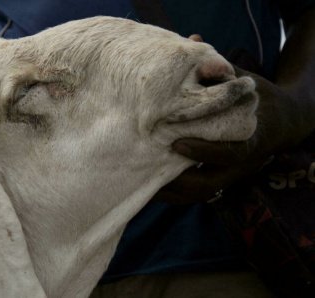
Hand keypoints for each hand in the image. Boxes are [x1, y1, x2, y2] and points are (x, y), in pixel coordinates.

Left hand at [153, 66, 311, 203]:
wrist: (279, 121)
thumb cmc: (255, 98)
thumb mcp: (242, 82)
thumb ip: (219, 70)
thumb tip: (193, 40)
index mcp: (250, 139)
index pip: (228, 154)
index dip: (203, 151)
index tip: (177, 143)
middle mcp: (240, 164)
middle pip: (209, 184)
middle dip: (179, 182)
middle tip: (148, 171)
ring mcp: (229, 174)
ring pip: (199, 193)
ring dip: (171, 192)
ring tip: (142, 184)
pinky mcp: (217, 178)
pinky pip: (194, 192)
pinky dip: (174, 191)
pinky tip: (150, 185)